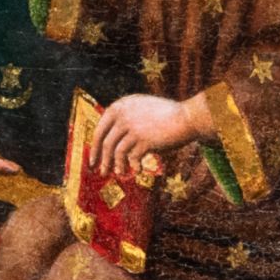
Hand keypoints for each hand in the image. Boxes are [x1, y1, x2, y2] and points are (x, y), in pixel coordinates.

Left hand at [88, 89, 203, 180]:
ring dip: (116, 166)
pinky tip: (137, 170)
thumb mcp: (141, 109)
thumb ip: (126, 120)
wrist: (186, 117)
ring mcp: (134, 127)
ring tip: (119, 173)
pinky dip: (133, 166)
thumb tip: (109, 144)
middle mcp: (124, 115)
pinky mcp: (144, 140)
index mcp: (121, 105)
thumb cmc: (165, 116)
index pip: (100, 128)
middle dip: (102, 159)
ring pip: (117, 152)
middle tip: (101, 172)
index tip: (92, 159)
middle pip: (106, 142)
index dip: (94, 146)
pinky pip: (132, 158)